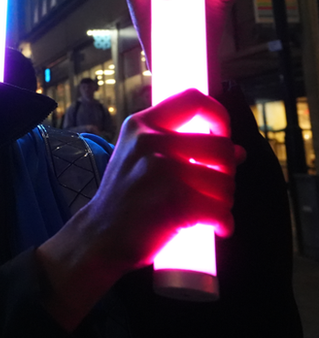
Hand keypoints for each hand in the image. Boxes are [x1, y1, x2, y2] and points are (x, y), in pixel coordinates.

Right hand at [84, 88, 243, 270]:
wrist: (99, 237)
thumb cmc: (124, 200)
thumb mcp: (138, 159)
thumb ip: (177, 148)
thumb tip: (237, 152)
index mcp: (141, 125)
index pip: (193, 99)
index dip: (218, 115)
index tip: (219, 135)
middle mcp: (149, 141)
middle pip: (221, 146)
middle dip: (226, 173)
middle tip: (214, 190)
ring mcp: (160, 169)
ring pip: (224, 181)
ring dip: (225, 201)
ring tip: (210, 211)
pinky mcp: (173, 199)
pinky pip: (220, 209)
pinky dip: (223, 222)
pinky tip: (216, 228)